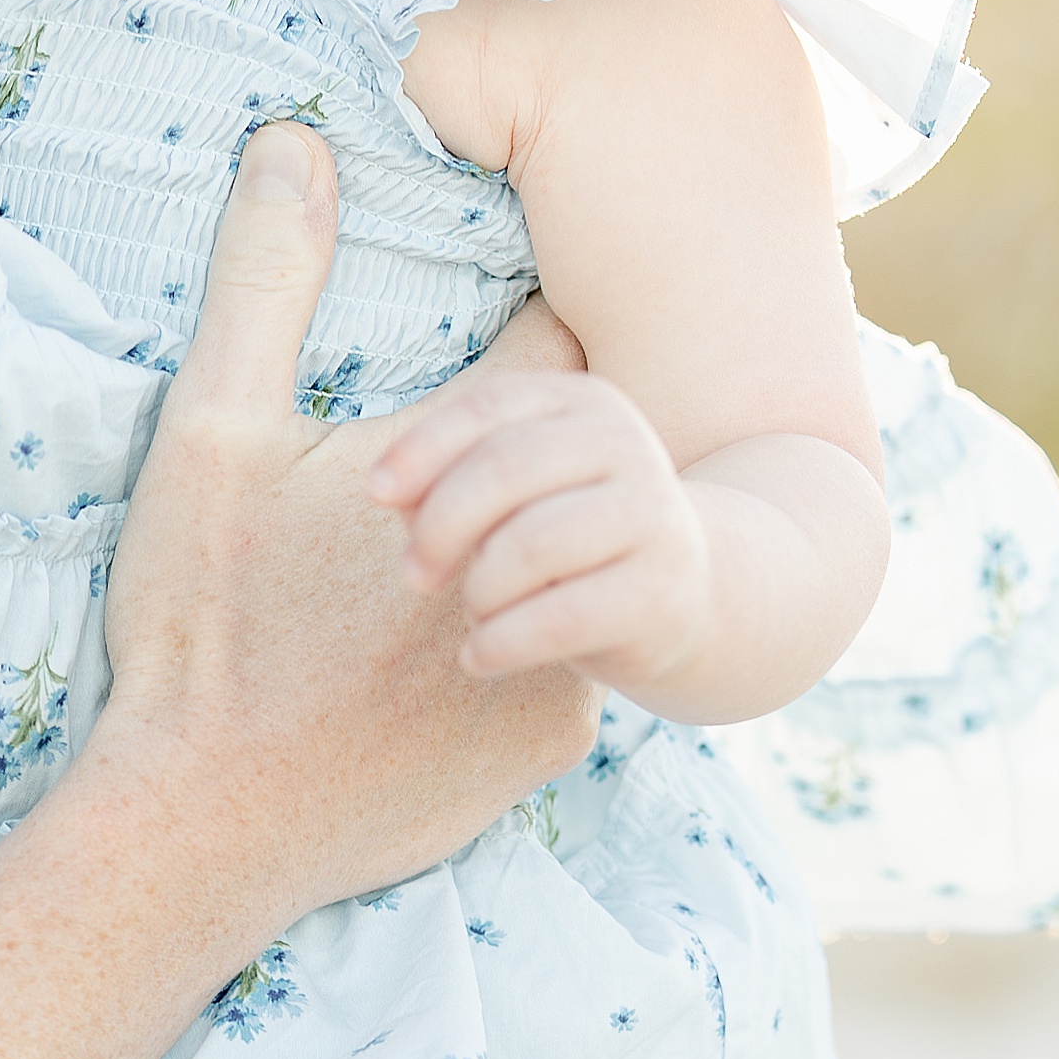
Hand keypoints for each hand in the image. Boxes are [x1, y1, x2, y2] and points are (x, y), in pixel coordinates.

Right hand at [88, 131, 602, 912]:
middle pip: (576, 468)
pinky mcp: (552, 742)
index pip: (550, 357)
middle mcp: (541, 553)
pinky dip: (513, 661)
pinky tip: (428, 676)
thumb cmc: (202, 624)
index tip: (481, 354)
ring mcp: (560, 653)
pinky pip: (562, 671)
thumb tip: (293, 139)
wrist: (203, 821)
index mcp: (470, 463)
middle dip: (523, 466)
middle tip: (444, 494)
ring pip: (574, 570)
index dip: (513, 350)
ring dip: (528, 561)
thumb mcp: (211, 436)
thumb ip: (263, 280)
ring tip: (425, 588)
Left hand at [370, 371, 713, 688]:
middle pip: (504, 467)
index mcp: (583, 402)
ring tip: (474, 611)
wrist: (683, 598)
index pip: (488, 407)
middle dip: (439, 526)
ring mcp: (653, 515)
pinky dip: (501, 642)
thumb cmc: (569, 539)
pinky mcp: (661, 590)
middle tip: (413, 575)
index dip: (422, 448)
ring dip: (478, 589)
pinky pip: (558, 618)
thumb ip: (451, 481)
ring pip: (530, 545)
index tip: (375, 493)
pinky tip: (479, 656)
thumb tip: (390, 490)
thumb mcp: (515, 495)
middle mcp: (626, 443)